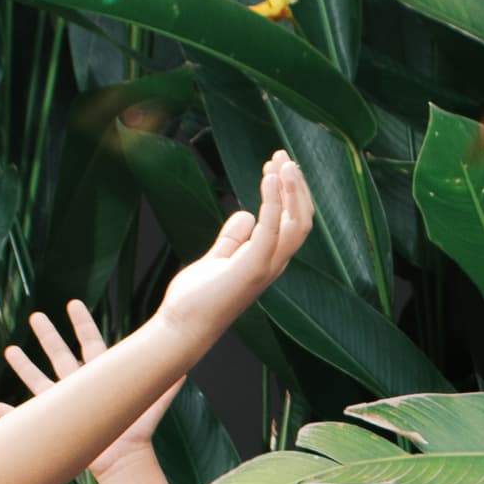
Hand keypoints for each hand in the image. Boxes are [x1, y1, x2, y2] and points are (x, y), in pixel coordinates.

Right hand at [0, 303, 176, 478]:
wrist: (125, 463)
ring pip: (39, 381)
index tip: (73, 304)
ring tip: (10, 350)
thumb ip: (166, 381)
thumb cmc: (139, 432)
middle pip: (61, 355)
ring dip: (24, 367)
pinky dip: (12, 416)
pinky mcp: (55, 427)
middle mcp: (80, 387)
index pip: (91, 344)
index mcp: (102, 377)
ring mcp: (65, 406)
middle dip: (48, 336)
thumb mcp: (152, 401)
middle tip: (36, 315)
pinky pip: (28, 419)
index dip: (82, 324)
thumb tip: (185, 361)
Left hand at [148, 150, 313, 343]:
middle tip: (282, 155)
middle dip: (295, 185)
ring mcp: (266, 267)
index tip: (274, 165)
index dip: (289, 193)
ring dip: (292, 189)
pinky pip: (272, 228)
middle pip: (302, 219)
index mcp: (268, 261)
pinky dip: (274, 201)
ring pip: (296, 223)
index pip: (292, 223)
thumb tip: (245, 215)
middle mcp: (274, 264)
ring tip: (282, 161)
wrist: (182, 328)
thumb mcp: (217, 259)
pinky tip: (269, 178)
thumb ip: (233, 238)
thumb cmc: (196, 299)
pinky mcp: (252, 268)